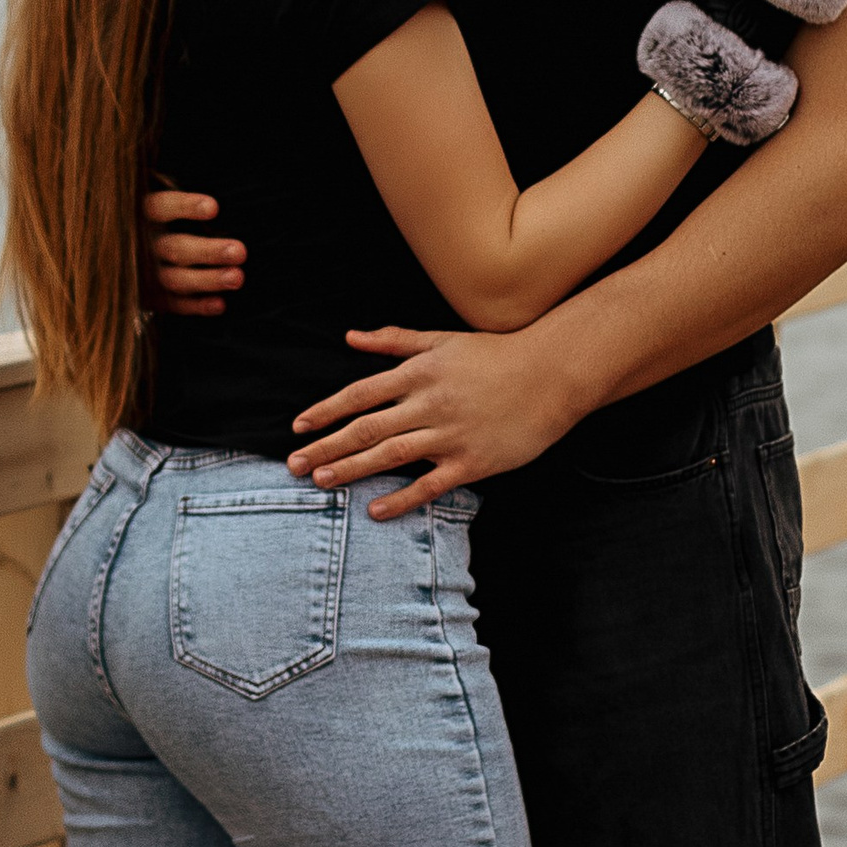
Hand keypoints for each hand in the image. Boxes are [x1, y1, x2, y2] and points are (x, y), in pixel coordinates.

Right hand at [141, 186, 245, 317]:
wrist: (109, 254)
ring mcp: (144, 274)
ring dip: (207, 280)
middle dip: (208, 252)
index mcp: (139, 213)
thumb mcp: (147, 199)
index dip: (185, 207)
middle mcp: (140, 245)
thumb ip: (169, 198)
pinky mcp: (150, 297)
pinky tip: (220, 304)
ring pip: (176, 280)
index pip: (160, 207)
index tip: (214, 207)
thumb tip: (208, 198)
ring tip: (237, 277)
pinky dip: (196, 306)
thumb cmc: (146, 215)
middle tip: (240, 251)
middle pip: (175, 248)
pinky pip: (173, 304)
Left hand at [287, 325, 585, 515]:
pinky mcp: (473, 461)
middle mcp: (429, 403)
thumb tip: (350, 336)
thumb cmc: (495, 354)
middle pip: (366, 428)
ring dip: (351, 469)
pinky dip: (401, 498)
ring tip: (321, 482)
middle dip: (326, 447)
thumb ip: (394, 340)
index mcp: (419, 372)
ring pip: (390, 455)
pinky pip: (430, 484)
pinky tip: (374, 510)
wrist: (552, 373)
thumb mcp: (442, 339)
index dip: (325, 411)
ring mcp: (450, 434)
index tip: (299, 428)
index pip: (359, 394)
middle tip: (294, 465)